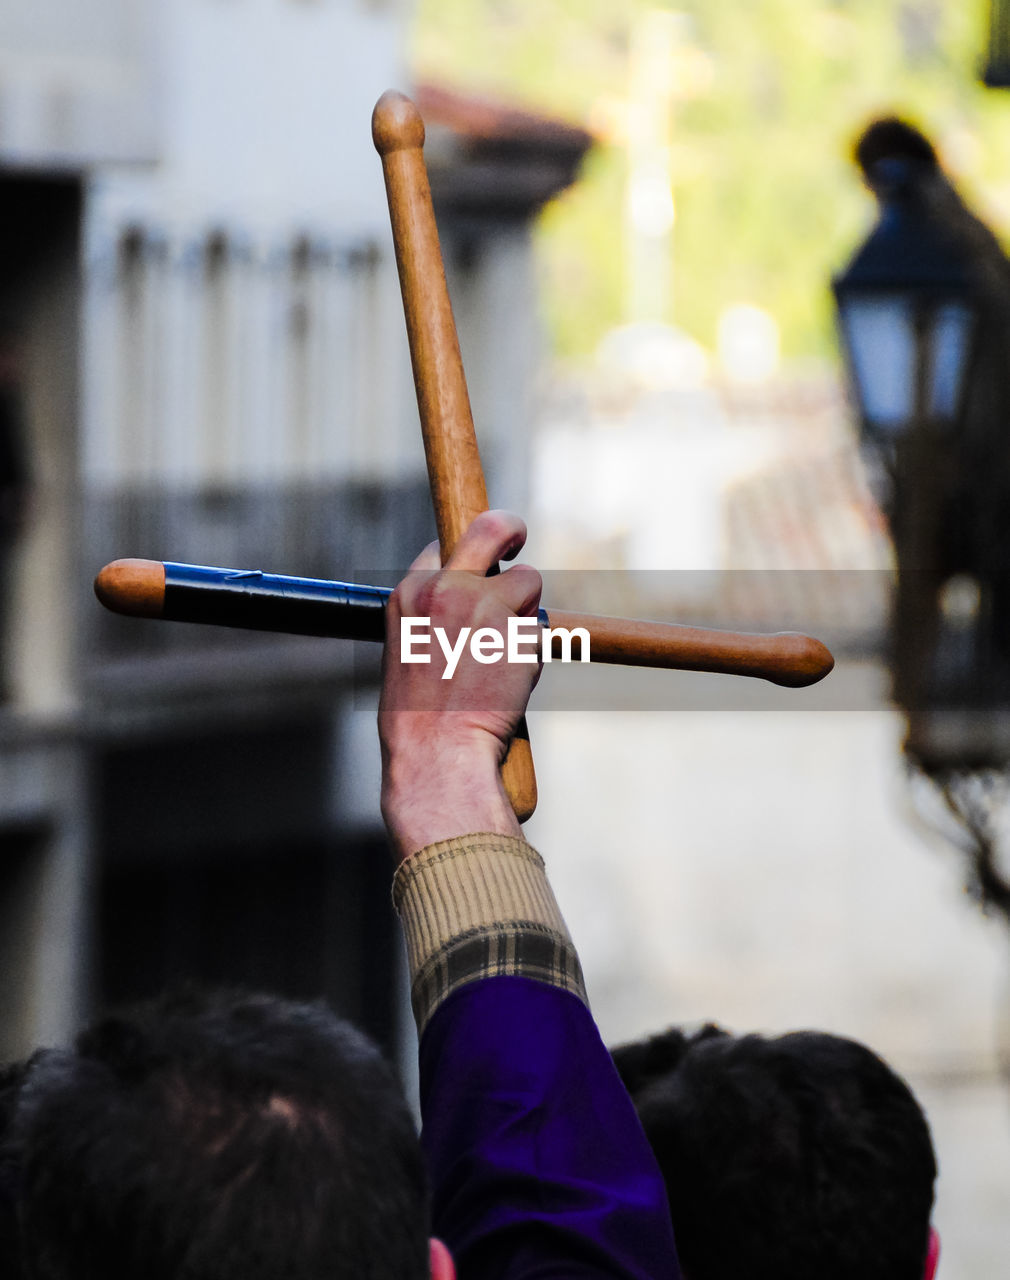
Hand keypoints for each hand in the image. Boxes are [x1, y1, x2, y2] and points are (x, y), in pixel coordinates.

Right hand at [379, 510, 542, 861]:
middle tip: (519, 538)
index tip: (480, 559)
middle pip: (490, 528)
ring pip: (527, 582)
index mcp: (409, 594)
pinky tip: (510, 679)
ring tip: (503, 656)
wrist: (438, 753)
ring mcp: (484, 604)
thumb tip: (469, 604)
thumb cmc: (419, 718)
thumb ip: (433, 617)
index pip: (442, 547)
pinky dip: (532, 650)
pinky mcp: (519, 629)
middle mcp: (445, 588)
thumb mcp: (407, 651)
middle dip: (509, 528)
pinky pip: (539, 628)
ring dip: (525, 612)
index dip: (466, 554)